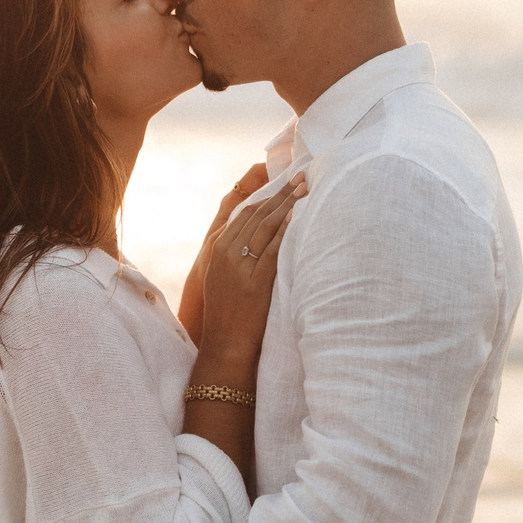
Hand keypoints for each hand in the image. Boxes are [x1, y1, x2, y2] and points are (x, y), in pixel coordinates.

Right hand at [193, 172, 305, 369]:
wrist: (224, 346)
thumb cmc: (227, 315)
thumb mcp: (222, 279)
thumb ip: (235, 256)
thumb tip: (258, 239)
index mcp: (217, 249)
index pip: (244, 212)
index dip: (266, 194)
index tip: (283, 180)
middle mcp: (225, 252)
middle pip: (256, 213)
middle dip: (280, 192)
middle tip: (301, 177)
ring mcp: (239, 266)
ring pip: (265, 226)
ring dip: (287, 204)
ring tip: (305, 188)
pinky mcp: (255, 281)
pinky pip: (272, 249)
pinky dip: (286, 230)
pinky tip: (298, 217)